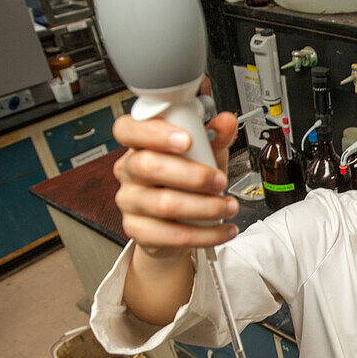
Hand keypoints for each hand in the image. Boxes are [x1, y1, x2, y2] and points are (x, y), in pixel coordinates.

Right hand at [112, 108, 240, 256]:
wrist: (177, 221)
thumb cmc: (186, 181)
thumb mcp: (204, 154)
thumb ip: (215, 137)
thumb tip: (226, 122)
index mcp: (139, 144)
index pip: (128, 129)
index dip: (154, 133)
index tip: (187, 139)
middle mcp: (129, 170)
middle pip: (148, 166)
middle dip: (192, 174)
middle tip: (219, 180)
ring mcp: (130, 201)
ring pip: (164, 204)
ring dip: (205, 207)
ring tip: (228, 206)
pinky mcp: (138, 230)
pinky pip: (172, 235)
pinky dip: (206, 234)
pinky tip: (223, 229)